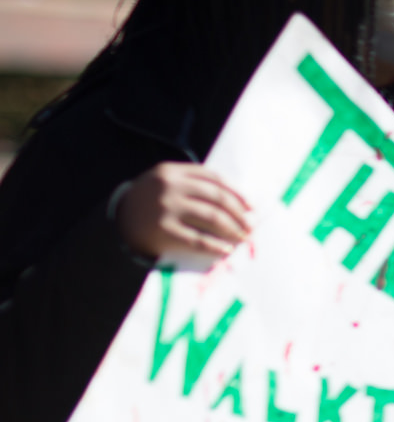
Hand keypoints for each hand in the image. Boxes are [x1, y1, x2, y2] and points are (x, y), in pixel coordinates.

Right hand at [116, 163, 251, 259]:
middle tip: (250, 225)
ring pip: (212, 217)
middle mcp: (170, 187)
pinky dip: (216, 246)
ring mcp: (166, 208)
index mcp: (172, 171)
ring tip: (242, 237)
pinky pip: (198, 239)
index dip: (236, 192)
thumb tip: (236, 199)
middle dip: (239, 213)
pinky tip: (226, 250)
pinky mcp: (163, 231)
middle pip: (217, 197)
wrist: (116, 222)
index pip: (214, 178)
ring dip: (233, 229)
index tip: (250, 205)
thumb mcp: (164, 183)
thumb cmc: (149, 202)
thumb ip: (192, 183)